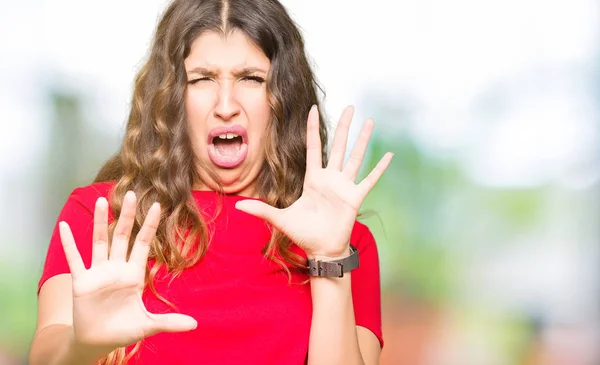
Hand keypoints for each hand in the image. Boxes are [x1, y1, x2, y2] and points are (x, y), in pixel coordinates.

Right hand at [59, 192, 196, 353]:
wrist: (96, 342)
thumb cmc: (122, 330)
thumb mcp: (148, 325)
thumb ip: (169, 322)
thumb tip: (194, 325)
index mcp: (134, 274)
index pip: (143, 243)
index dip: (150, 226)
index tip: (157, 205)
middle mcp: (117, 268)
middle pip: (123, 236)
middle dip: (127, 216)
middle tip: (131, 193)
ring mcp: (98, 273)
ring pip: (100, 242)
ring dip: (99, 222)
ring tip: (101, 201)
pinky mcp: (81, 281)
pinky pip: (74, 259)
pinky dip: (69, 243)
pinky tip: (64, 226)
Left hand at [235, 105, 392, 257]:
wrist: (321, 250)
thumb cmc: (303, 234)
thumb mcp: (280, 219)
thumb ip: (261, 210)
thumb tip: (237, 207)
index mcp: (313, 179)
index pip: (313, 147)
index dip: (313, 128)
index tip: (313, 108)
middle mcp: (330, 178)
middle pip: (337, 146)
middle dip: (343, 126)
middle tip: (349, 106)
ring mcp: (344, 186)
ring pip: (355, 157)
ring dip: (362, 140)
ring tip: (370, 121)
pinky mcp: (355, 197)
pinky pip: (370, 179)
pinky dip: (379, 168)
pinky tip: (389, 155)